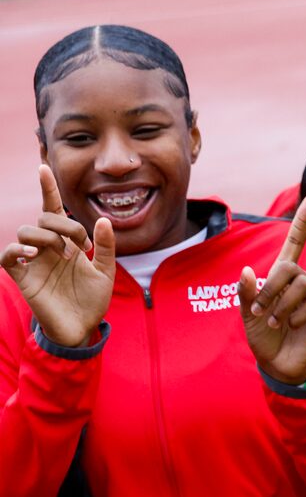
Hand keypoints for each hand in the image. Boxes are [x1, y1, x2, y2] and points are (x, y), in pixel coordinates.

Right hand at [1, 165, 114, 346]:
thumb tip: (103, 219)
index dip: (47, 189)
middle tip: (80, 247)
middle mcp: (47, 248)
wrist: (83, 329)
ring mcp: (33, 261)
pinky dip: (15, 249)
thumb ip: (105, 247)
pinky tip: (32, 254)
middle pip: (44, 218)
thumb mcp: (106, 272)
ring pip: (25, 231)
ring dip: (46, 236)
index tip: (43, 167)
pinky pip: (7, 255)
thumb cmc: (92, 300)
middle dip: (64, 225)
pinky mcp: (23, 277)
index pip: (53, 210)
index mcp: (65, 243)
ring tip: (64, 256)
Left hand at [239, 197, 305, 384]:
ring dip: (282, 304)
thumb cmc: (263, 336)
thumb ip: (246, 293)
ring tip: (274, 321)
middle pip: (291, 267)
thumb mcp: (248, 314)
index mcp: (283, 277)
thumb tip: (248, 271)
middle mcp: (302, 282)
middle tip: (259, 310)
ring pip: (302, 284)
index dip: (302, 221)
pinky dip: (295, 316)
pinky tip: (290, 326)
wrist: (277, 363)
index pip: (296, 242)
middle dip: (271, 288)